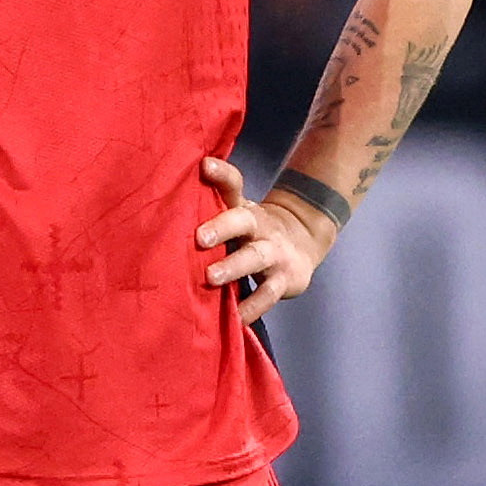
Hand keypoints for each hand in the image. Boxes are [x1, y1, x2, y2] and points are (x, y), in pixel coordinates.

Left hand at [198, 157, 334, 324]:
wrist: (303, 240)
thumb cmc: (252, 227)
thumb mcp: (238, 210)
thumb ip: (213, 201)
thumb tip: (182, 183)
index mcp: (244, 208)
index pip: (233, 184)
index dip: (221, 174)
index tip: (204, 166)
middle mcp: (260, 227)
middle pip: (243, 221)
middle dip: (222, 227)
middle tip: (199, 238)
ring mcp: (274, 253)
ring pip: (255, 259)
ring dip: (234, 268)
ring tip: (211, 278)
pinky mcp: (284, 280)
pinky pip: (266, 296)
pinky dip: (250, 309)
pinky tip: (234, 319)